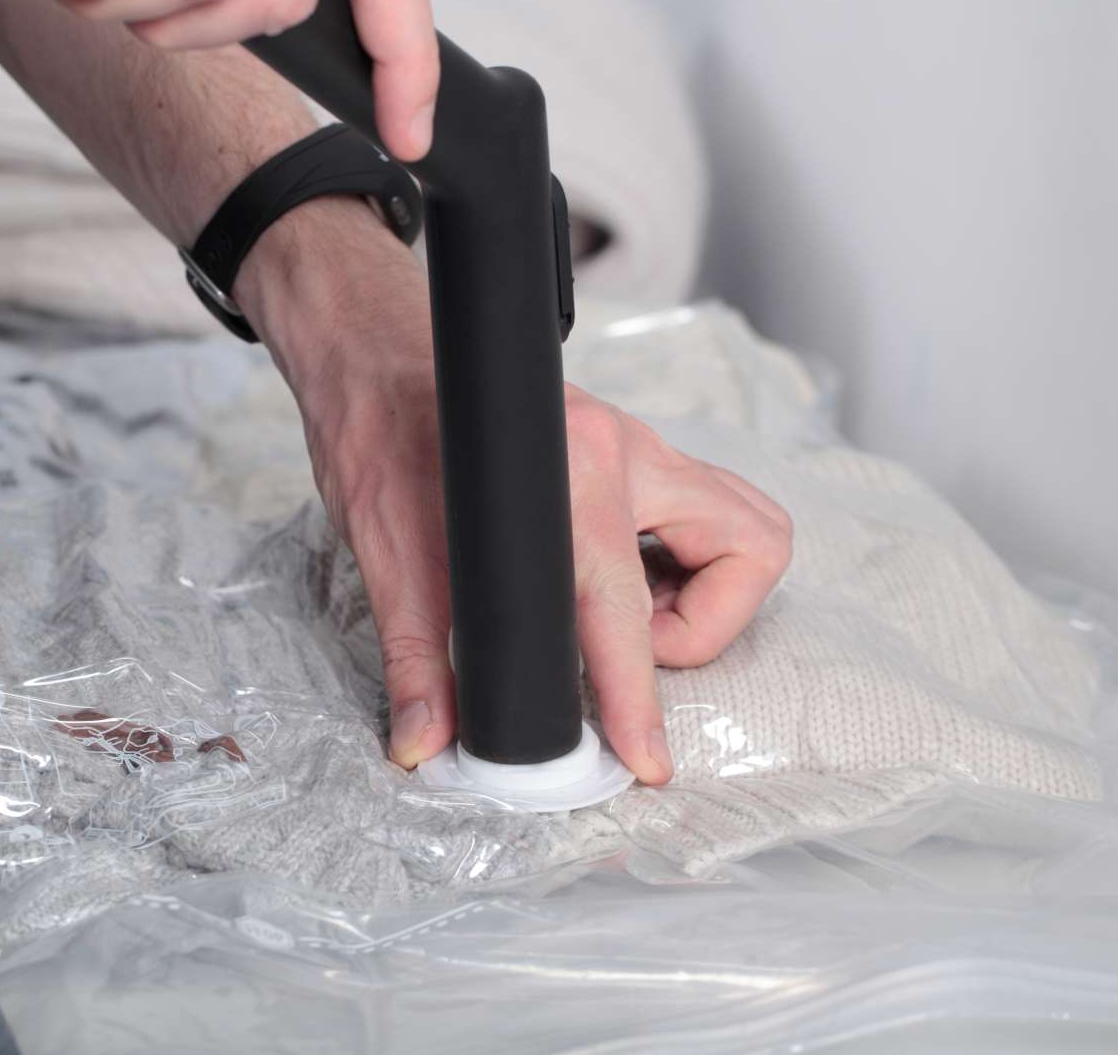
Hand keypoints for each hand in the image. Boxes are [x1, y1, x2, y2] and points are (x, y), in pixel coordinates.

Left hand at [235, 201, 792, 782]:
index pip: (629, 612)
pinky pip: (701, 507)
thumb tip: (426, 743)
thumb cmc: (377, 436)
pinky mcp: (628, 447)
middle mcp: (623, 450)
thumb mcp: (387, 557)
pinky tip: (610, 581)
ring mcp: (635, 443)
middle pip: (749, 544)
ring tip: (625, 616)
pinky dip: (681, 558)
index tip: (645, 758)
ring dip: (706, 588)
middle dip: (707, 624)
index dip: (638, 699)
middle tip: (627, 650)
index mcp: (569, 476)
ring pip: (740, 521)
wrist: (367, 359)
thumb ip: (416, 659)